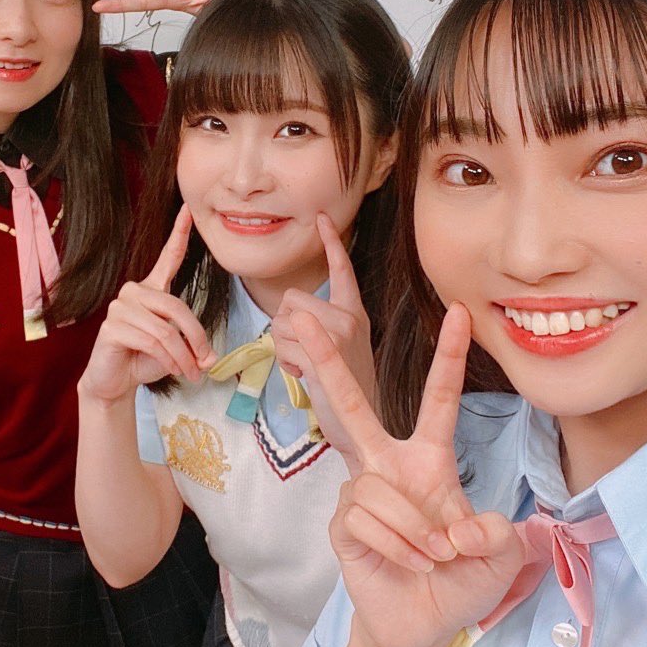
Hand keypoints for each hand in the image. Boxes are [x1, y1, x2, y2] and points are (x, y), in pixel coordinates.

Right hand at [78, 206, 216, 402]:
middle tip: (205, 363)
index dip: (178, 233)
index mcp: (151, 290)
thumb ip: (194, 346)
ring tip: (190, 373)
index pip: (168, 257)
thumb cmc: (144, 361)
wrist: (115, 382)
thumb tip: (211, 358)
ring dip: (183, 356)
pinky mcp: (112, 327)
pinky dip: (169, 360)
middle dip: (196, 339)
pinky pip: (152, 341)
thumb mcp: (177, 352)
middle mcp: (134, 292)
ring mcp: (120, 307)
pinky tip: (173, 370)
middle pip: (177, 308)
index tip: (188, 210)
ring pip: (166, 330)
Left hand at [270, 213, 374, 473]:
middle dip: (284, 326)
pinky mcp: (325, 355)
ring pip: (281, 322)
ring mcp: (339, 336)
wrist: (365, 430)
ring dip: (283, 347)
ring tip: (308, 367)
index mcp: (354, 313)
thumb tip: (291, 316)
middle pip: (290, 299)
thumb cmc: (344, 390)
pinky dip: (286, 363)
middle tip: (306, 354)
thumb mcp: (336, 351)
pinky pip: (283, 344)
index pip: (342, 270)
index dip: (331, 242)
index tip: (323, 217)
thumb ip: (317, 326)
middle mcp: (350, 318)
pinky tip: (307, 376)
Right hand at [297, 304, 524, 646]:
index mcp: (430, 461)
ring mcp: (360, 493)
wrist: (423, 626)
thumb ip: (496, 534)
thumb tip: (457, 524)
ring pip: (380, 489)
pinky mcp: (341, 522)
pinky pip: (365, 518)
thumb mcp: (500, 558)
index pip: (439, 401)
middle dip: (328, 361)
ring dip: (416, 531)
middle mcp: (388, 467)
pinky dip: (395, 546)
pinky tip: (406, 564)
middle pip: (353, 405)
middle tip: (300, 316)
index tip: (461, 314)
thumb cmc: (461, 582)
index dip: (449, 357)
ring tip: (432, 558)